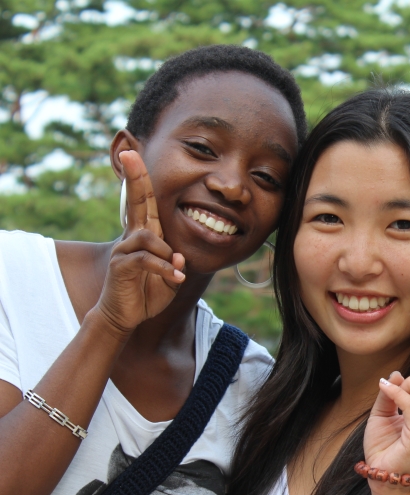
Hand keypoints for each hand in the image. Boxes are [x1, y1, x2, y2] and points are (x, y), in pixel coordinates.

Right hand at [93, 151, 184, 338]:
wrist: (124, 316)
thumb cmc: (147, 293)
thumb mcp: (170, 277)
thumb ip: (176, 264)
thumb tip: (178, 255)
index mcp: (145, 236)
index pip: (145, 204)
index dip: (141, 181)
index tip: (134, 156)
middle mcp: (132, 238)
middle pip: (135, 202)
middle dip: (135, 178)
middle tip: (129, 153)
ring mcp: (124, 250)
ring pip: (149, 236)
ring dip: (166, 254)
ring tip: (173, 272)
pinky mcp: (120, 266)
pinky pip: (145, 258)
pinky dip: (163, 267)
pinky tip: (174, 278)